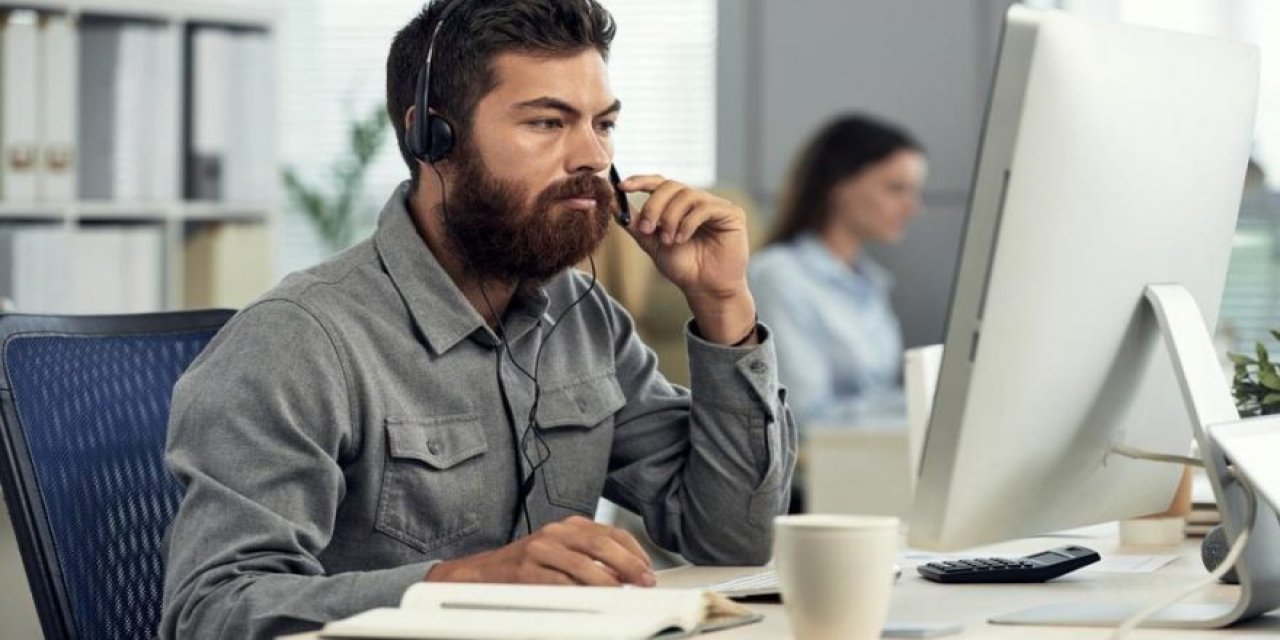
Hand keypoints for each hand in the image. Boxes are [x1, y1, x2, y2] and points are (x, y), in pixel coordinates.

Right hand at [425, 515, 656, 586]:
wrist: (482, 573)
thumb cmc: (526, 565)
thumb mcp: (561, 552)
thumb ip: (590, 558)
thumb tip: (626, 574)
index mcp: (568, 526)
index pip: (610, 532)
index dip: (633, 550)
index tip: (647, 567)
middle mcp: (555, 533)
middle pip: (600, 544)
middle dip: (628, 564)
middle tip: (644, 580)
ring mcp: (539, 550)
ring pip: (581, 563)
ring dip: (607, 580)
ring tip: (623, 591)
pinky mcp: (525, 571)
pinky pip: (557, 583)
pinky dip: (578, 592)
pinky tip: (591, 599)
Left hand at [621, 175, 755, 344]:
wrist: (705, 288)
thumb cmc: (683, 267)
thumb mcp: (652, 243)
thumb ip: (635, 223)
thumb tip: (611, 202)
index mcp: (678, 204)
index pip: (659, 183)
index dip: (640, 181)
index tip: (621, 187)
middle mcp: (697, 200)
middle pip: (671, 186)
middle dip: (654, 206)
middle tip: (646, 229)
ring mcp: (715, 205)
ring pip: (686, 195)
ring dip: (670, 218)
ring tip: (668, 240)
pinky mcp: (731, 213)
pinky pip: (704, 207)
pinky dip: (688, 222)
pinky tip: (682, 239)